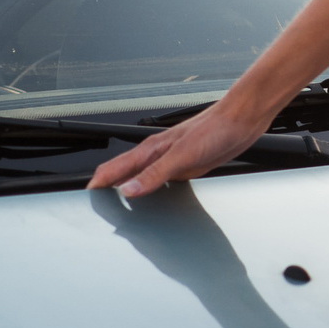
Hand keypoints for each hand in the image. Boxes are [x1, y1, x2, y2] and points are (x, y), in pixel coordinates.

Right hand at [88, 98, 272, 198]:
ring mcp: (172, 160)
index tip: (85, 197)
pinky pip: (163, 182)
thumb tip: (128, 190)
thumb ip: (155, 174)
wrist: (243, 119)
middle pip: (125, 173)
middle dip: (109, 187)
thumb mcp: (182, 155)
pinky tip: (156, 201)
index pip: (115, 168)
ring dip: (130, 190)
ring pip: (143, 178)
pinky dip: (153, 192)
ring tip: (120, 207)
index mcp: (152, 150)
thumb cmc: (215, 129)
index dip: (99, 183)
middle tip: (98, 206)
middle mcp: (158, 155)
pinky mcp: (187, 166)